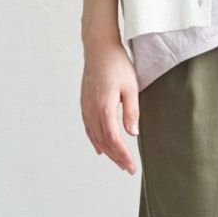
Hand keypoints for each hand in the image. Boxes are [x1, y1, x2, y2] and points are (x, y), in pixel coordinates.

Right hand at [81, 39, 139, 174]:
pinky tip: (101, 148)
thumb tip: (132, 134)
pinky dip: (95, 140)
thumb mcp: (131, 87)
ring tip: (118, 161)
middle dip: (116, 157)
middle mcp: (91, 110)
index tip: (131, 167)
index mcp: (104, 107)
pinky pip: (88, 128)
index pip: (113, 139)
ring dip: (107, 151)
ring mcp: (86, 107)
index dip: (122, 155)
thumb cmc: (117, 64)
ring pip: (94, 136)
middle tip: (128, 169)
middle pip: (103, 141)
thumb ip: (131, 111)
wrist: (98, 48)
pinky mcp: (84, 103)